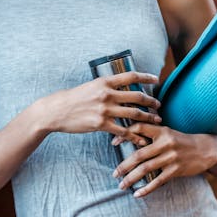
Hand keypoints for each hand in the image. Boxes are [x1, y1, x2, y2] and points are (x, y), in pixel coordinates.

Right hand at [40, 72, 161, 143]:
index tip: (156, 79)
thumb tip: (120, 86)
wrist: (57, 111)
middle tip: (159, 106)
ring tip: (156, 121)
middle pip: (136, 96)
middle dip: (151, 102)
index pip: (131, 76)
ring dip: (147, 118)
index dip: (146, 77)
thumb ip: (106, 87)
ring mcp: (105, 110)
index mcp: (105, 82)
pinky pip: (123, 131)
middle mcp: (107, 94)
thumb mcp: (90, 86)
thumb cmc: (73, 98)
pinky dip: (134, 136)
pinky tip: (141, 139)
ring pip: (133, 114)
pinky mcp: (101, 124)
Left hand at [111, 123, 216, 197]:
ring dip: (131, 178)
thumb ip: (151, 134)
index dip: (124, 135)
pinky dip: (146, 189)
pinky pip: (158, 181)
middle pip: (138, 155)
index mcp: (161, 131)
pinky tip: (137, 194)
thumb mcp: (167, 132)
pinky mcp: (176, 170)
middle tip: (114, 174)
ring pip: (146, 169)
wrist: (206, 149)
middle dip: (124, 166)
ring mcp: (171, 157)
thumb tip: (127, 137)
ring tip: (121, 185)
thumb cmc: (181, 141)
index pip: (138, 129)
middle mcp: (165, 143)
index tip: (113, 144)